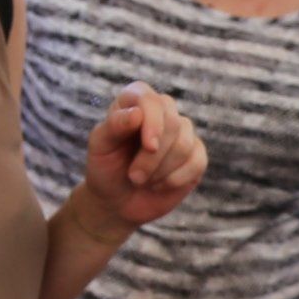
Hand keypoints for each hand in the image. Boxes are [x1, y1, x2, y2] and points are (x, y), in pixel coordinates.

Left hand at [72, 83, 206, 235]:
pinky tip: (159, 185)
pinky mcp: (196, 154)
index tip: (149, 146)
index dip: (153, 122)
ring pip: (185, 144)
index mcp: (136, 100)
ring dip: (161, 170)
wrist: (117, 199)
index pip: (151, 100)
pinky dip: (176, 179)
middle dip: (152, 157)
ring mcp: (182, 132)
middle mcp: (163, 110)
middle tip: (134, 176)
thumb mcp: (100, 147)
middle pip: (172, 124)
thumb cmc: (106, 167)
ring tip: (142, 181)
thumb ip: (114, 126)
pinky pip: (197, 162)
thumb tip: (137, 112)